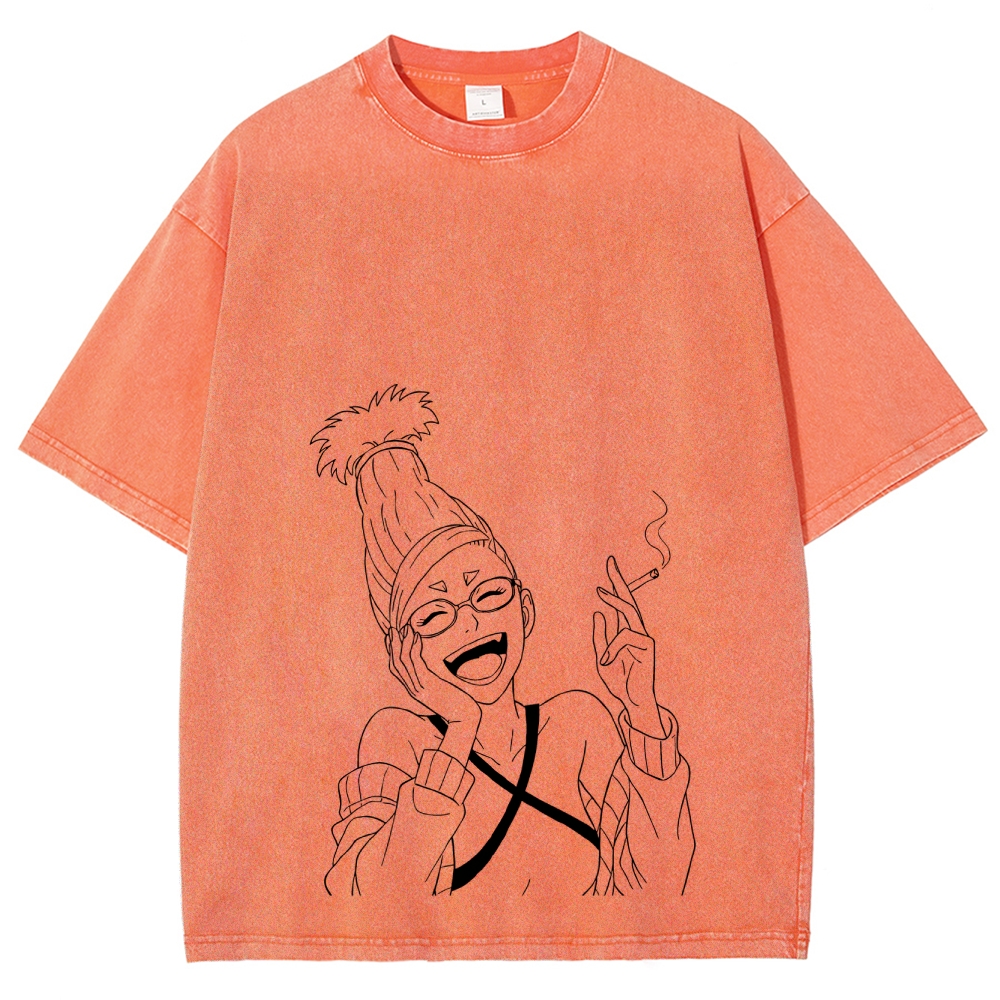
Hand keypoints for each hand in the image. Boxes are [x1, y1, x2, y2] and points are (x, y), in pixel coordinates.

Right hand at [387, 626, 481, 758]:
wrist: (465, 717)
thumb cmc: (455, 705)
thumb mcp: (439, 691)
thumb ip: (430, 682)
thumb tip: (427, 671)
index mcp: (414, 691)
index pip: (396, 670)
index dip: (391, 652)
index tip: (391, 637)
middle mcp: (413, 690)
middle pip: (396, 665)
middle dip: (393, 646)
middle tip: (392, 629)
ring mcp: (419, 688)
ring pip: (404, 663)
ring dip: (403, 643)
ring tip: (405, 628)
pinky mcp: (428, 686)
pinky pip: (417, 664)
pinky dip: (415, 648)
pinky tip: (417, 637)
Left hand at [592, 555, 665, 738]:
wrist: (633, 701)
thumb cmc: (620, 681)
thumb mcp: (602, 657)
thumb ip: (601, 637)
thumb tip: (599, 613)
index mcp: (626, 633)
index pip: (622, 606)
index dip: (615, 588)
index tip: (607, 570)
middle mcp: (637, 632)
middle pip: (629, 601)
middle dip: (619, 580)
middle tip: (610, 561)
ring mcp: (644, 638)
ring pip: (628, 613)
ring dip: (614, 600)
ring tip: (600, 590)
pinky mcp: (647, 646)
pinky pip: (625, 637)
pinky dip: (612, 648)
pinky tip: (606, 661)